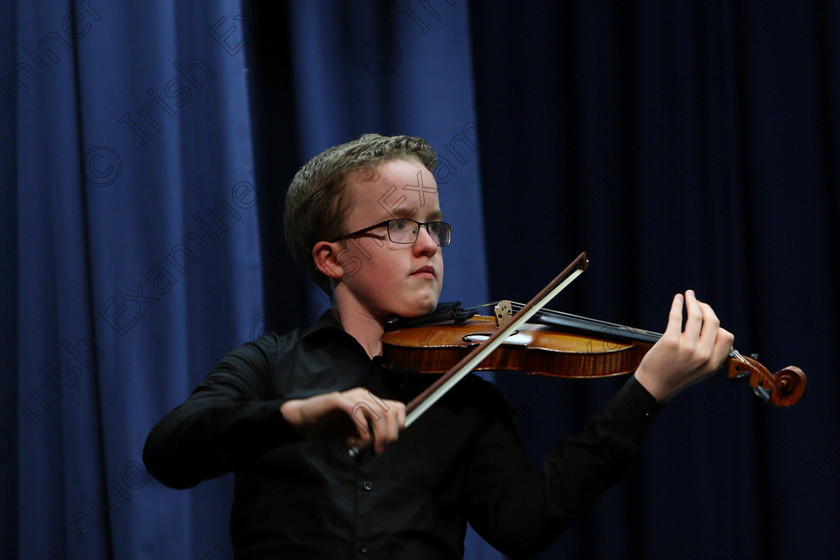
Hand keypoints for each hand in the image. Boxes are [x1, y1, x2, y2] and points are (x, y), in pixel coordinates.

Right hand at [280, 388, 405, 452]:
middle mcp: (364, 396)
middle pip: (390, 411)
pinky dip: (362, 429)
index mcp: (370, 402)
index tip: (392, 441)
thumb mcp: (354, 436)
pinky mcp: (338, 399)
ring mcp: (352, 396)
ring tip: (371, 448)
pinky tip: (358, 441)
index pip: (397, 407)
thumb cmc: (328, 427)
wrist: (302, 422)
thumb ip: (369, 437)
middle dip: (390, 433)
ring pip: (377, 412)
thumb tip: (383, 444)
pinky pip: (357, 411)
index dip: (400, 424)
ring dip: (378, 434)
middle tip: (381, 449)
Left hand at [634, 290, 733, 400]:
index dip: (717, 325)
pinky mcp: (670, 342)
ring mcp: (687, 348)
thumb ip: (711, 354)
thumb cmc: (675, 376)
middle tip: (698, 303)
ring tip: (688, 296)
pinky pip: (677, 317)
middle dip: (706, 308)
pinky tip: (678, 299)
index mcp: (713, 364)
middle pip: (713, 322)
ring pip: (696, 316)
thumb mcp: (701, 371)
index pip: (727, 337)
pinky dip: (678, 304)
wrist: (654, 387)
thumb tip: (716, 330)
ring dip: (693, 301)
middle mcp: (703, 356)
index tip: (708, 318)